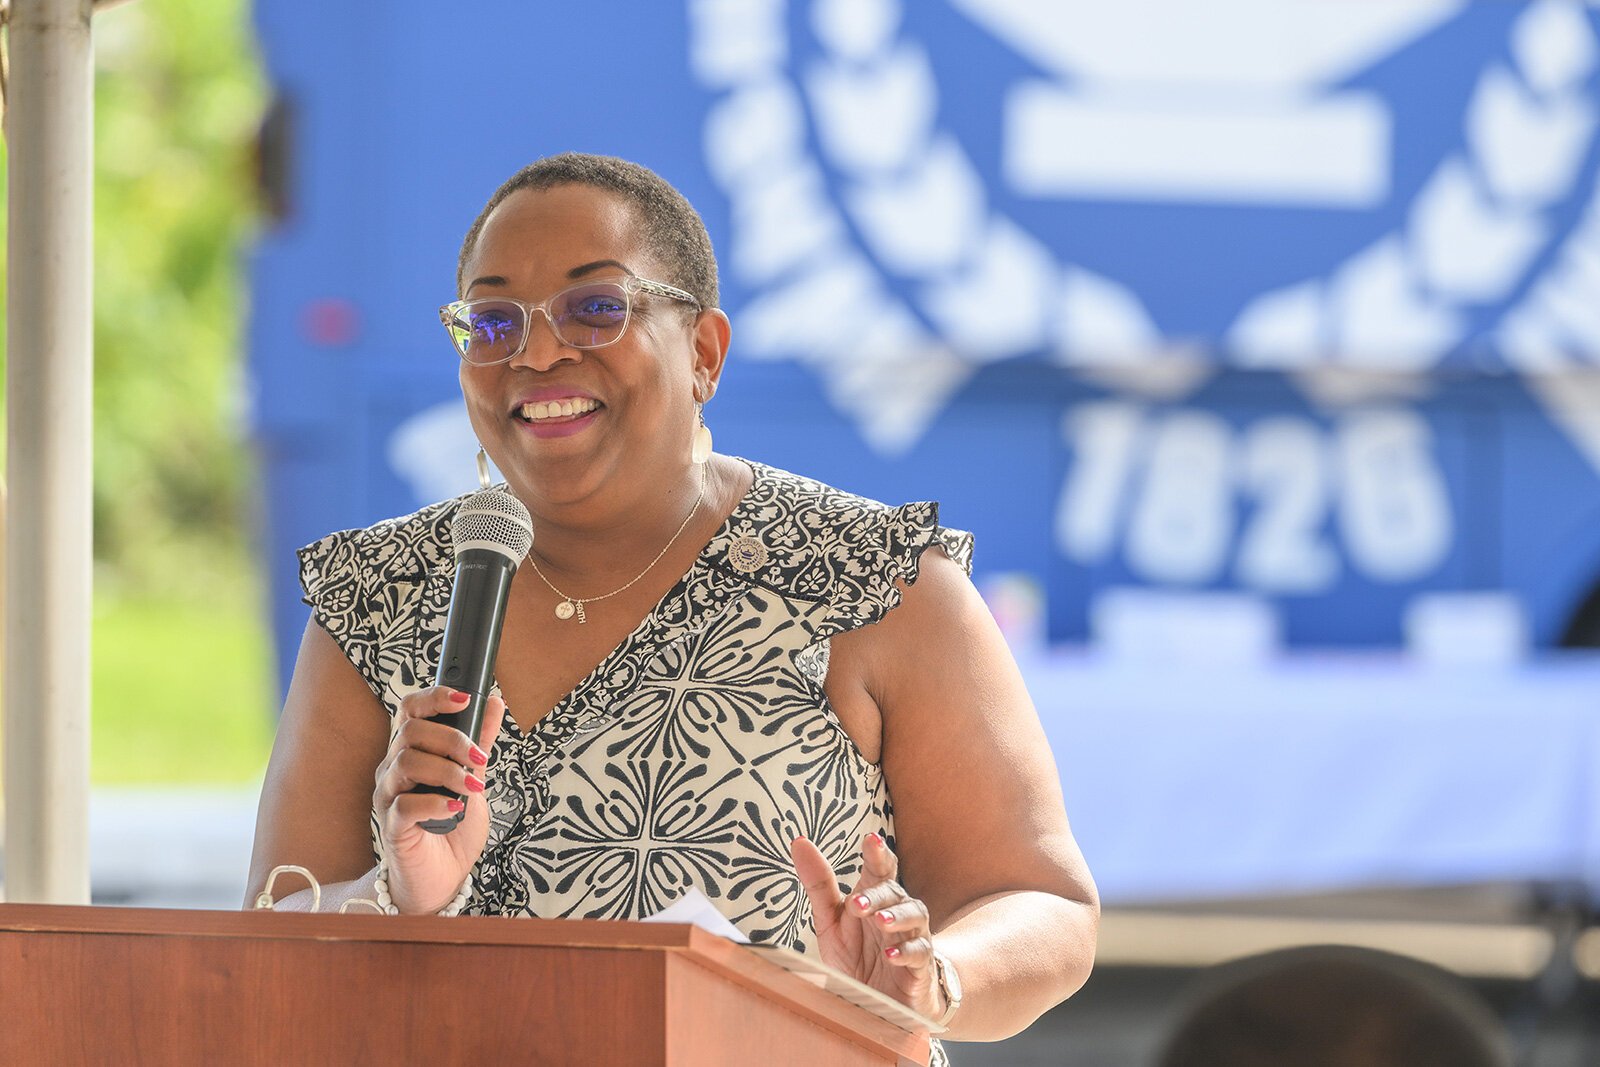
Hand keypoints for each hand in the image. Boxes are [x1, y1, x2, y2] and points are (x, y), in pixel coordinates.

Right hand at [372, 686, 505, 912]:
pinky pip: (404, 804)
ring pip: (406, 762)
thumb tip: (495, 703)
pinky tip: (456, 808)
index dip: (433, 697)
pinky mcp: (391, 826)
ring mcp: (388, 796)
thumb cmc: (453, 826)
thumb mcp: (474, 777)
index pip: (409, 710)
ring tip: (473, 787)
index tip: (465, 698)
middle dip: (452, 739)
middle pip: (411, 731)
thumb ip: (479, 742)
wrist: (445, 877)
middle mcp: (393, 768)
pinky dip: (435, 802)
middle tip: (479, 759)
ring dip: (447, 770)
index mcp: (411, 751)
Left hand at [791, 832, 943, 1021]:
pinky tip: (891, 954)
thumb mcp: (832, 921)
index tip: (870, 839)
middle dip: (877, 895)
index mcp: (874, 897)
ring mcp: (911, 936)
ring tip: (880, 921)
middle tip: (857, 904)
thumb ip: (818, 884)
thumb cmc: (858, 956)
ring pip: (915, 915)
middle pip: (894, 891)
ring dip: (898, 916)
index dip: (877, 853)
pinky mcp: (920, 965)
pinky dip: (907, 951)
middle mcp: (896, 911)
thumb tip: (798, 843)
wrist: (882, 1002)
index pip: (880, 868)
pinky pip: (920, 952)